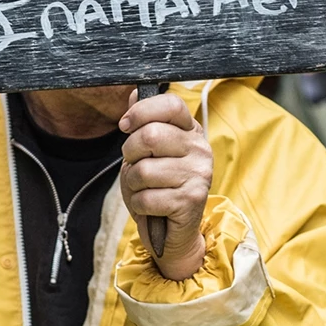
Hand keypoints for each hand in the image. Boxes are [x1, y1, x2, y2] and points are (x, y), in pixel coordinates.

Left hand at [119, 91, 212, 279]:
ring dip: (133, 184)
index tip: (125, 125)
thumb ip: (144, 123)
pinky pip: (146, 198)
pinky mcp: (190, 200)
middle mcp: (200, 150)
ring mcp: (198, 175)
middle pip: (151, 135)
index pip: (171, 105)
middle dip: (130, 153)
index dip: (142, 111)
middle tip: (135, 166)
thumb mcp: (148, 152)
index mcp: (191, 132)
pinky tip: (151, 207)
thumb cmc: (158, 188)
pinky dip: (139, 205)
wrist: (173, 232)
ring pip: (143, 170)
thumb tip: (134, 93)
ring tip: (144, 190)